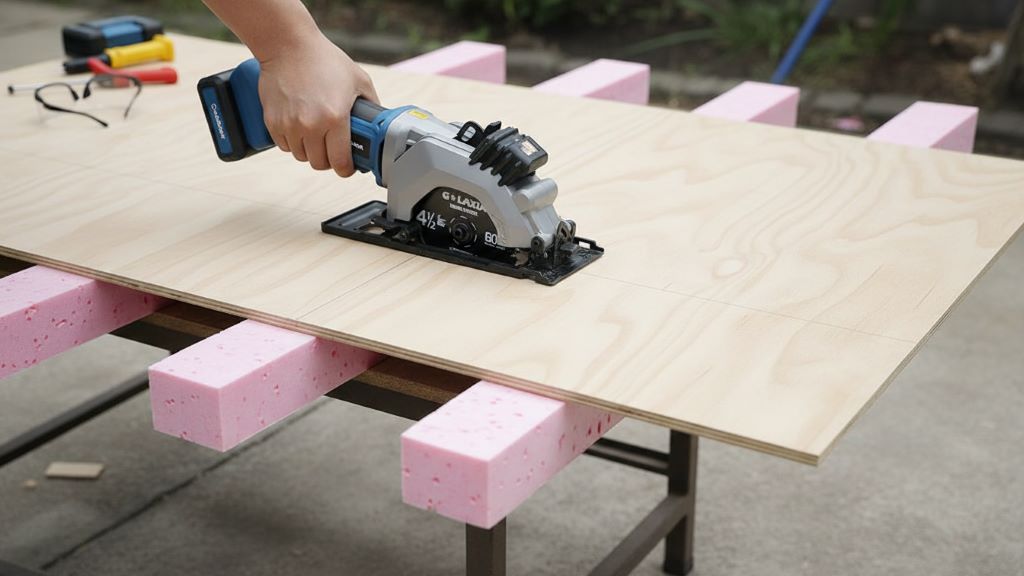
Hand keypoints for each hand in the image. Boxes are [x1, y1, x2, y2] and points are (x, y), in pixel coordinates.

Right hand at [257, 35, 378, 176]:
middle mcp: (310, 125)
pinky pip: (284, 146)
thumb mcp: (359, 80)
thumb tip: (379, 125)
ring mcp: (289, 125)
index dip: (347, 169)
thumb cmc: (324, 60)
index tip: (348, 166)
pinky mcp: (272, 122)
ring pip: (301, 156)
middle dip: (328, 160)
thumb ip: (372, 105)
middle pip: (319, 164)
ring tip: (316, 135)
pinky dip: (293, 142)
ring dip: (310, 151)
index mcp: (335, 118)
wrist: (288, 45)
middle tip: (332, 149)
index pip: (340, 162)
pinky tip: (300, 128)